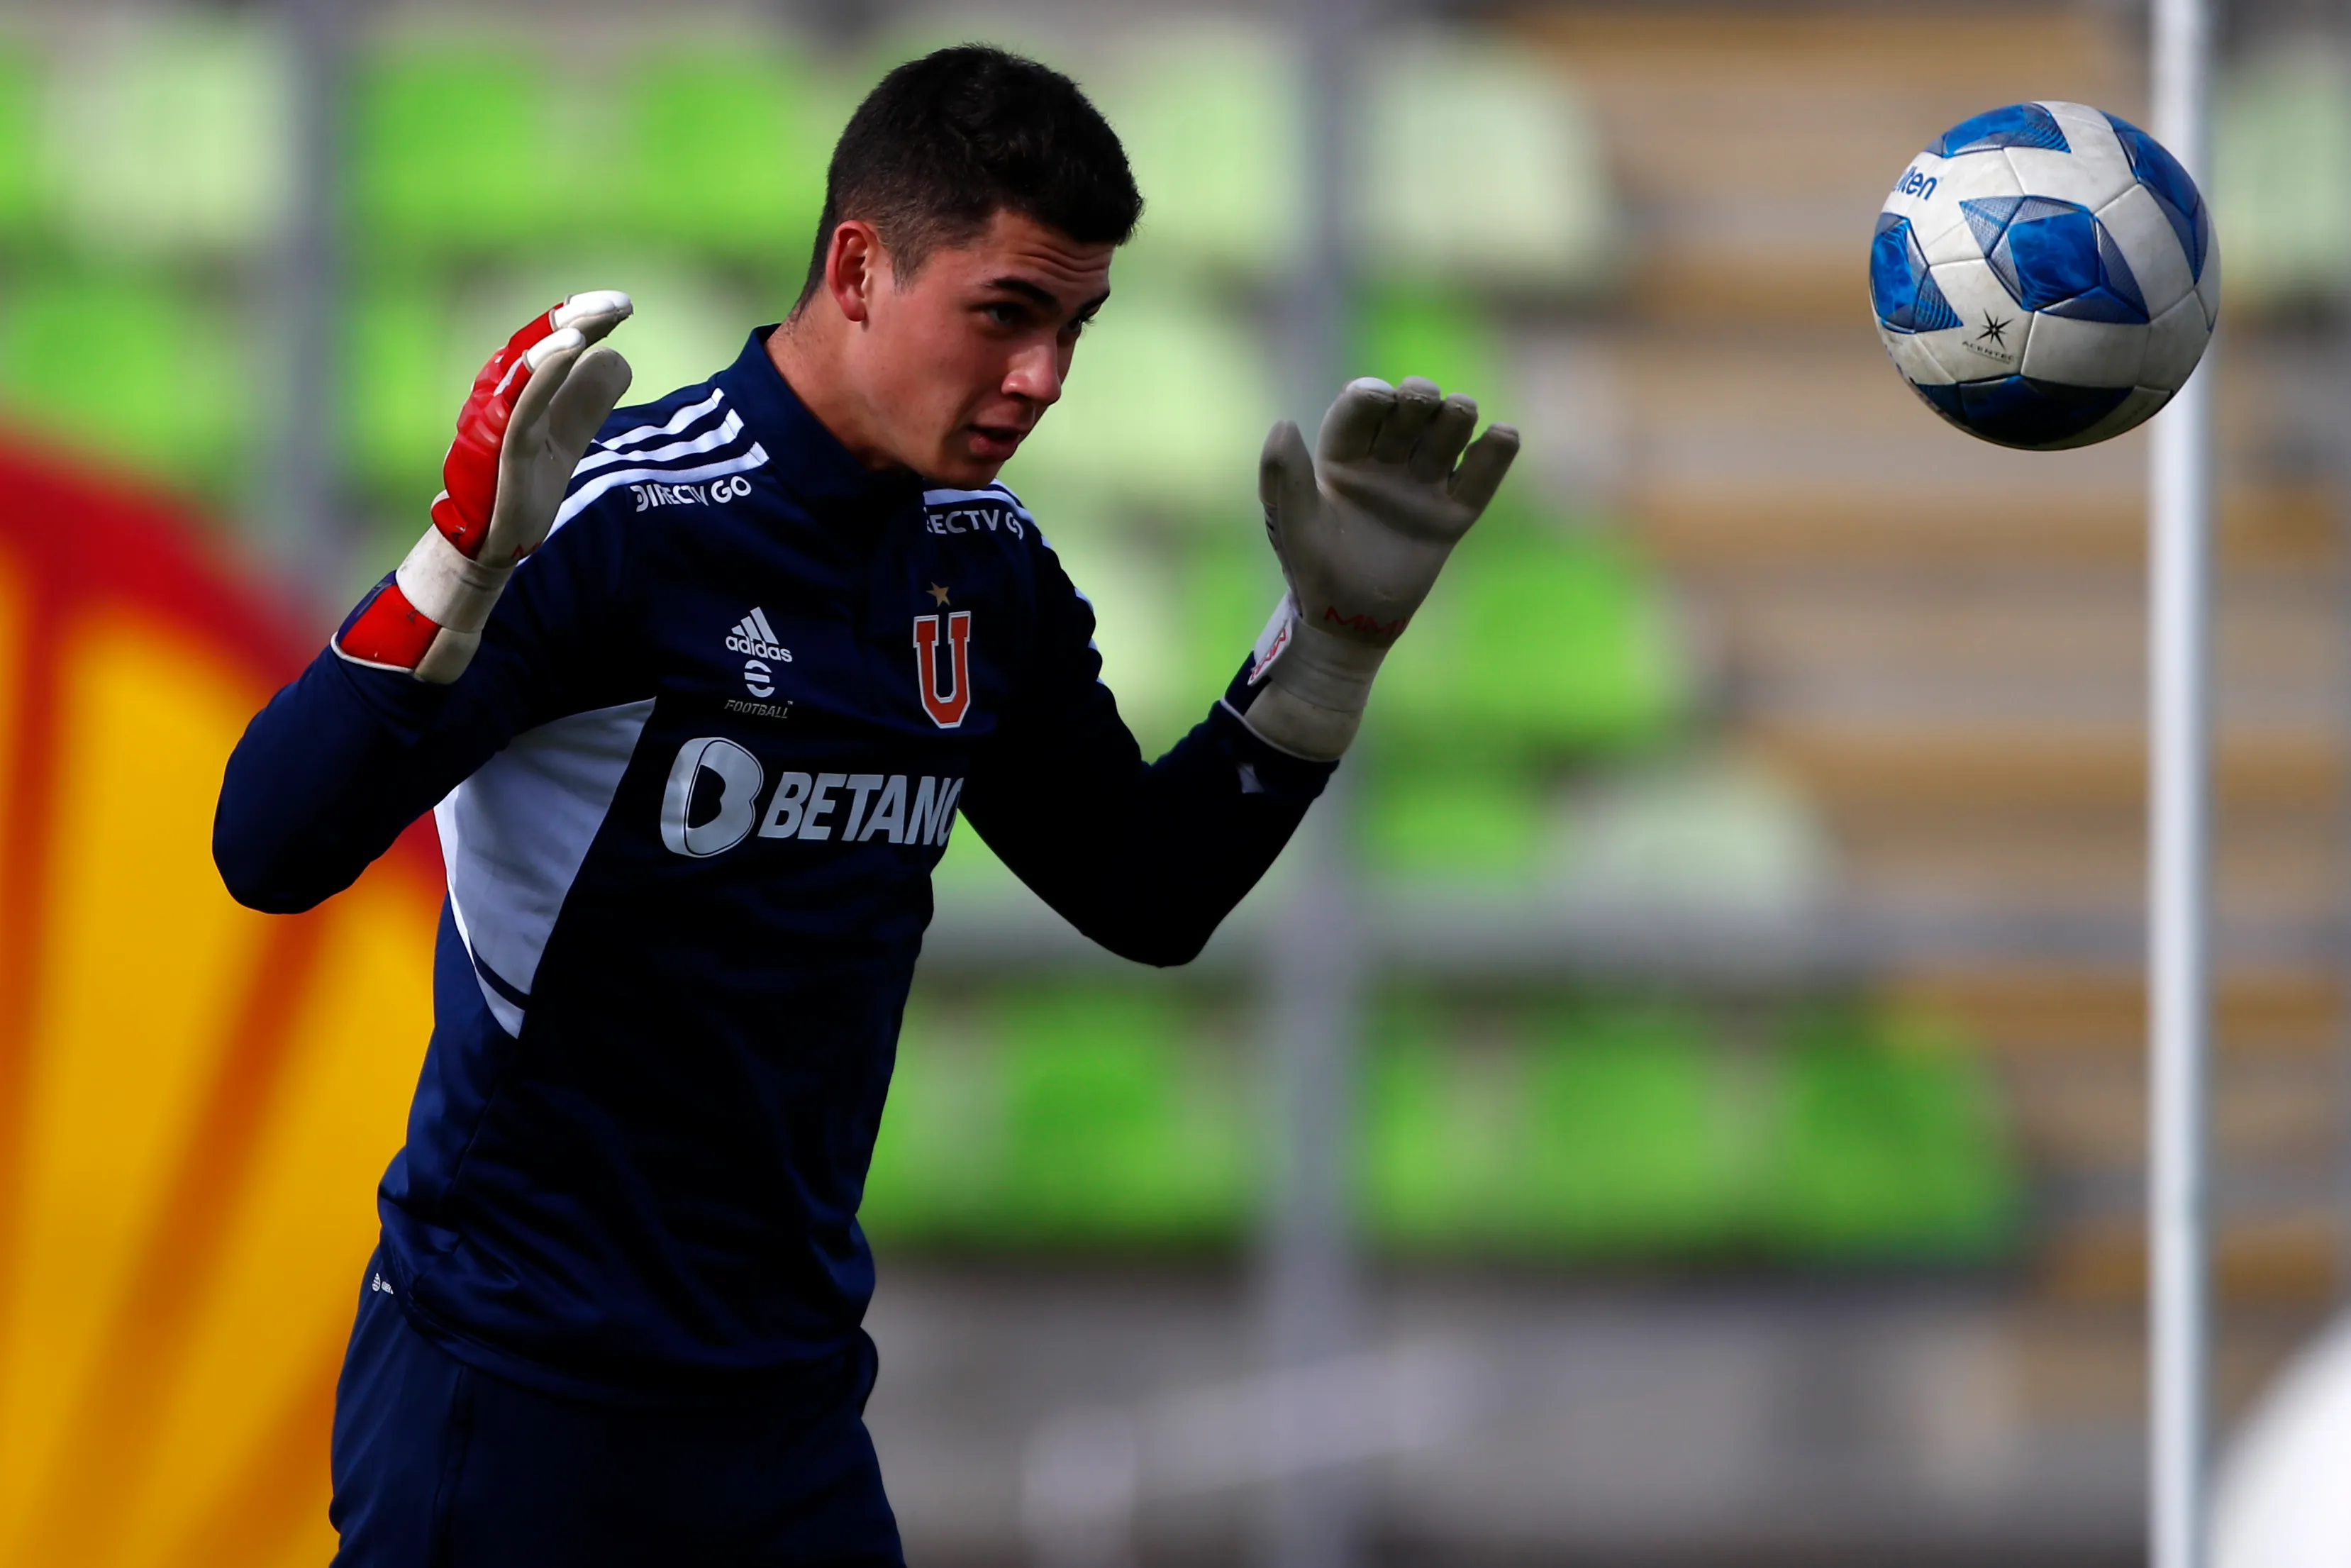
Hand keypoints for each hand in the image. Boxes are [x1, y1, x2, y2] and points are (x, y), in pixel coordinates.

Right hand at [336, 291, 634, 682]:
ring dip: (558, 338)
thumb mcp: (570, 434)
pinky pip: (522, 404)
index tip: (623, 305)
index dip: (585, 317)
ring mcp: (497, 419)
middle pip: (538, 340)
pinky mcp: (501, 448)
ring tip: (589, 323)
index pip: (552, 338)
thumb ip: (589, 397)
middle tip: (621, 303)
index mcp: (520, 386)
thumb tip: (616, 356)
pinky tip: (570, 350)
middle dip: (578, 316)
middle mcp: (501, 392)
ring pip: (525, 367)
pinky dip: (544, 373)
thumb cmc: (527, 480)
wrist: (494, 538)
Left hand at [1241, 376, 1517, 758]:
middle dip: (1419, 396)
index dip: (1372, 394)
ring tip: (1458, 412)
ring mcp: (1422, 485)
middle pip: (1412, 409)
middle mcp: (1386, 461)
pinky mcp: (1452, 515)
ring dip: (1457, 413)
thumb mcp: (1291, 524)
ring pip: (1448, 432)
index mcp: (1343, 454)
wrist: (1347, 620)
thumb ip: (1284, 476)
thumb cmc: (1312, 569)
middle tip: (1421, 402)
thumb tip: (1284, 424)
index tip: (1379, 398)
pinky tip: (1502, 435)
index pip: (1361, 408)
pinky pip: (1480, 479)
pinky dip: (1496, 453)